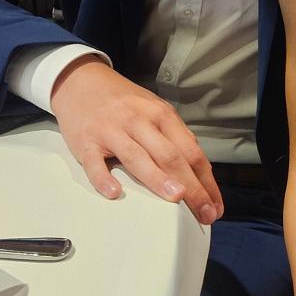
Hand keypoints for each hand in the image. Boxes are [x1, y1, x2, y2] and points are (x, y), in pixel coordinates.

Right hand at [51, 57, 223, 224]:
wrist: (80, 81)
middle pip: (170, 156)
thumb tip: (196, 163)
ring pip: (138, 157)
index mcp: (161, 115)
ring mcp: (112, 130)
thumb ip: (174, 134)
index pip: (191, 151)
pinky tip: (115, 192)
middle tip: (204, 213)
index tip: (214, 206)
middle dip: (191, 187)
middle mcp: (139, 121)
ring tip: (176, 199)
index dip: (206, 181)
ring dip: (158, 179)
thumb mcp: (153, 108)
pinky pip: (95, 163)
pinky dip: (104, 178)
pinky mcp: (86, 141)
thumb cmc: (121, 101)